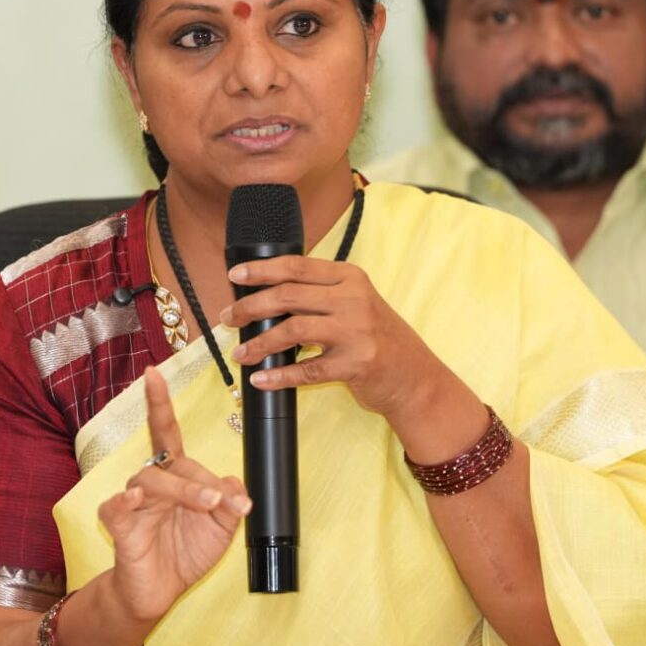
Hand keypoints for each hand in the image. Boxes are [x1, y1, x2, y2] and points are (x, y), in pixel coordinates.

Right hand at [97, 366, 250, 624]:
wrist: (160, 593)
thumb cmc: (186, 552)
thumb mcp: (221, 529)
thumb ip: (230, 504)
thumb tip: (235, 482)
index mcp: (176, 475)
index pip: (167, 431)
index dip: (159, 403)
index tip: (154, 372)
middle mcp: (152, 482)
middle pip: (171, 464)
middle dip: (198, 481)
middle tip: (220, 502)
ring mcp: (133, 502)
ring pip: (150, 481)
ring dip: (181, 491)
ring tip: (205, 506)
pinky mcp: (119, 526)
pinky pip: (115, 506)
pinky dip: (124, 501)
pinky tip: (134, 499)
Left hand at [222, 255, 435, 420]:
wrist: (415, 377)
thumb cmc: (378, 338)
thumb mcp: (355, 304)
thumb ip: (319, 295)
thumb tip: (265, 296)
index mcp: (349, 278)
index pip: (296, 266)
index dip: (261, 269)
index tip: (235, 275)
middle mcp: (353, 299)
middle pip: (288, 296)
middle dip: (251, 306)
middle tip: (229, 317)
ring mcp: (356, 332)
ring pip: (292, 331)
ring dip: (260, 343)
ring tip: (241, 353)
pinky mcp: (355, 364)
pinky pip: (307, 370)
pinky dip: (280, 375)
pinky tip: (262, 380)